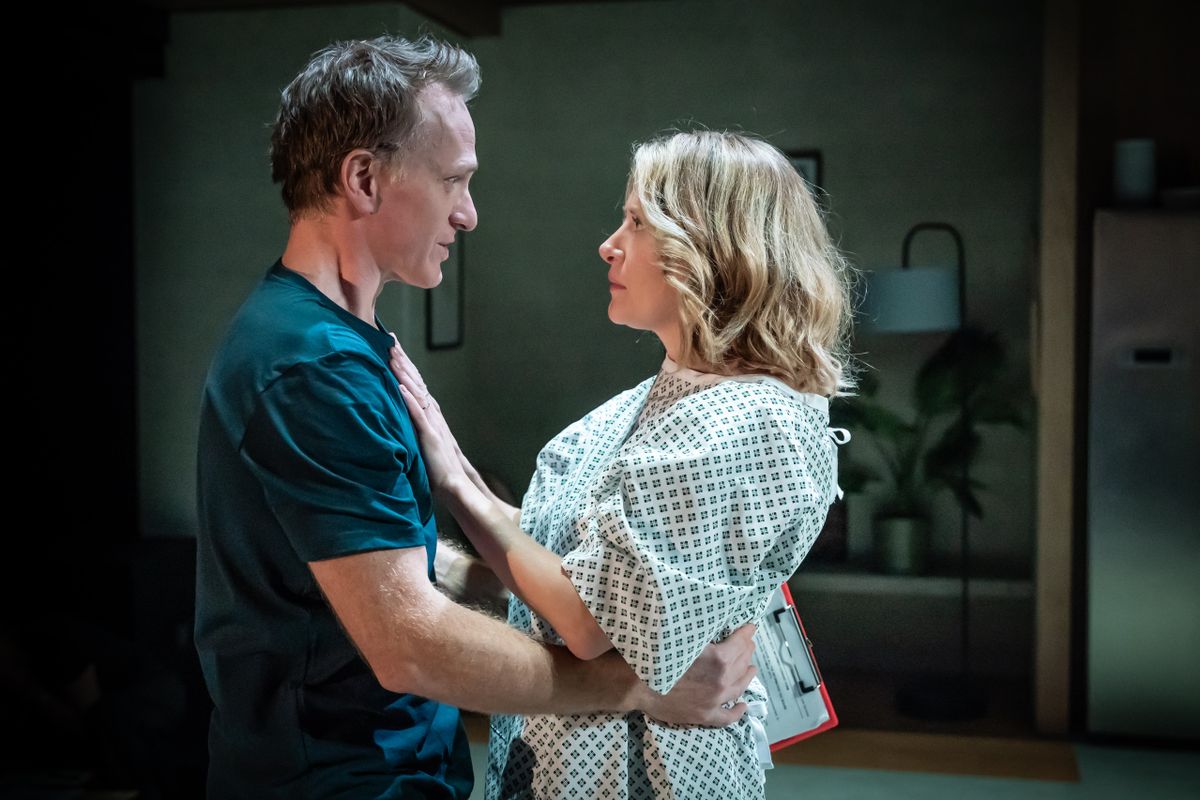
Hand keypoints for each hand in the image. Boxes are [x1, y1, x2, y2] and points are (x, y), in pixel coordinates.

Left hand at [389, 336, 505, 506]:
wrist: (454, 484)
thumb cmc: (435, 466)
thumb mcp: (421, 441)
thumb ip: (412, 427)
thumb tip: (396, 416)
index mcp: (429, 414)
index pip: (415, 383)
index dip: (404, 365)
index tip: (391, 347)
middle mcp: (432, 414)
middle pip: (416, 381)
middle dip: (402, 360)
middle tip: (389, 340)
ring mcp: (432, 424)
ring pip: (417, 393)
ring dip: (405, 374)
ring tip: (392, 356)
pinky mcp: (430, 437)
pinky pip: (418, 416)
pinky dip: (410, 401)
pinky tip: (400, 388)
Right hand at [635, 624, 757, 726]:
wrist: (638, 684)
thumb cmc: (658, 655)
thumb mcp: (683, 636)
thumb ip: (704, 633)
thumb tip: (716, 625)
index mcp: (719, 659)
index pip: (740, 643)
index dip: (746, 633)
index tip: (750, 627)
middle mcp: (722, 680)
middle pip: (742, 663)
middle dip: (747, 651)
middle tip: (749, 644)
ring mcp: (715, 700)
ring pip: (739, 687)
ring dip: (747, 675)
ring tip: (751, 668)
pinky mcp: (705, 715)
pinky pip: (727, 717)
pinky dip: (738, 711)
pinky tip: (743, 706)